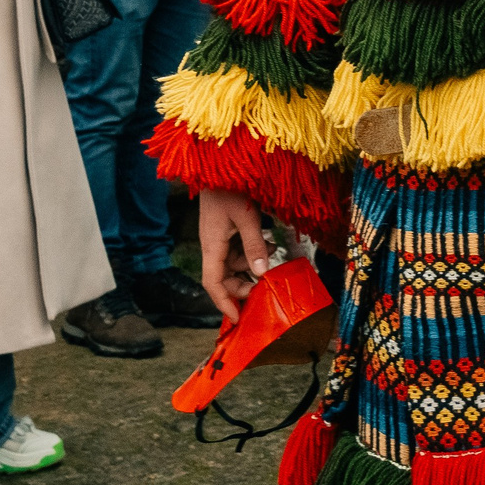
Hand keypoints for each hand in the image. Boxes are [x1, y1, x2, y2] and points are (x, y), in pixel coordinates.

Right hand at [195, 188, 273, 323]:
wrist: (216, 164)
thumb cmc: (229, 187)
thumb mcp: (247, 217)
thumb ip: (254, 245)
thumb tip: (261, 273)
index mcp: (212, 245)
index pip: (213, 284)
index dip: (224, 304)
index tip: (237, 320)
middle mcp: (211, 245)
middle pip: (223, 277)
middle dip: (243, 286)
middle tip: (265, 289)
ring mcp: (217, 237)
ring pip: (232, 264)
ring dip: (251, 266)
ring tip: (272, 255)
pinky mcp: (224, 229)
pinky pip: (236, 250)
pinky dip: (252, 252)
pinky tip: (268, 244)